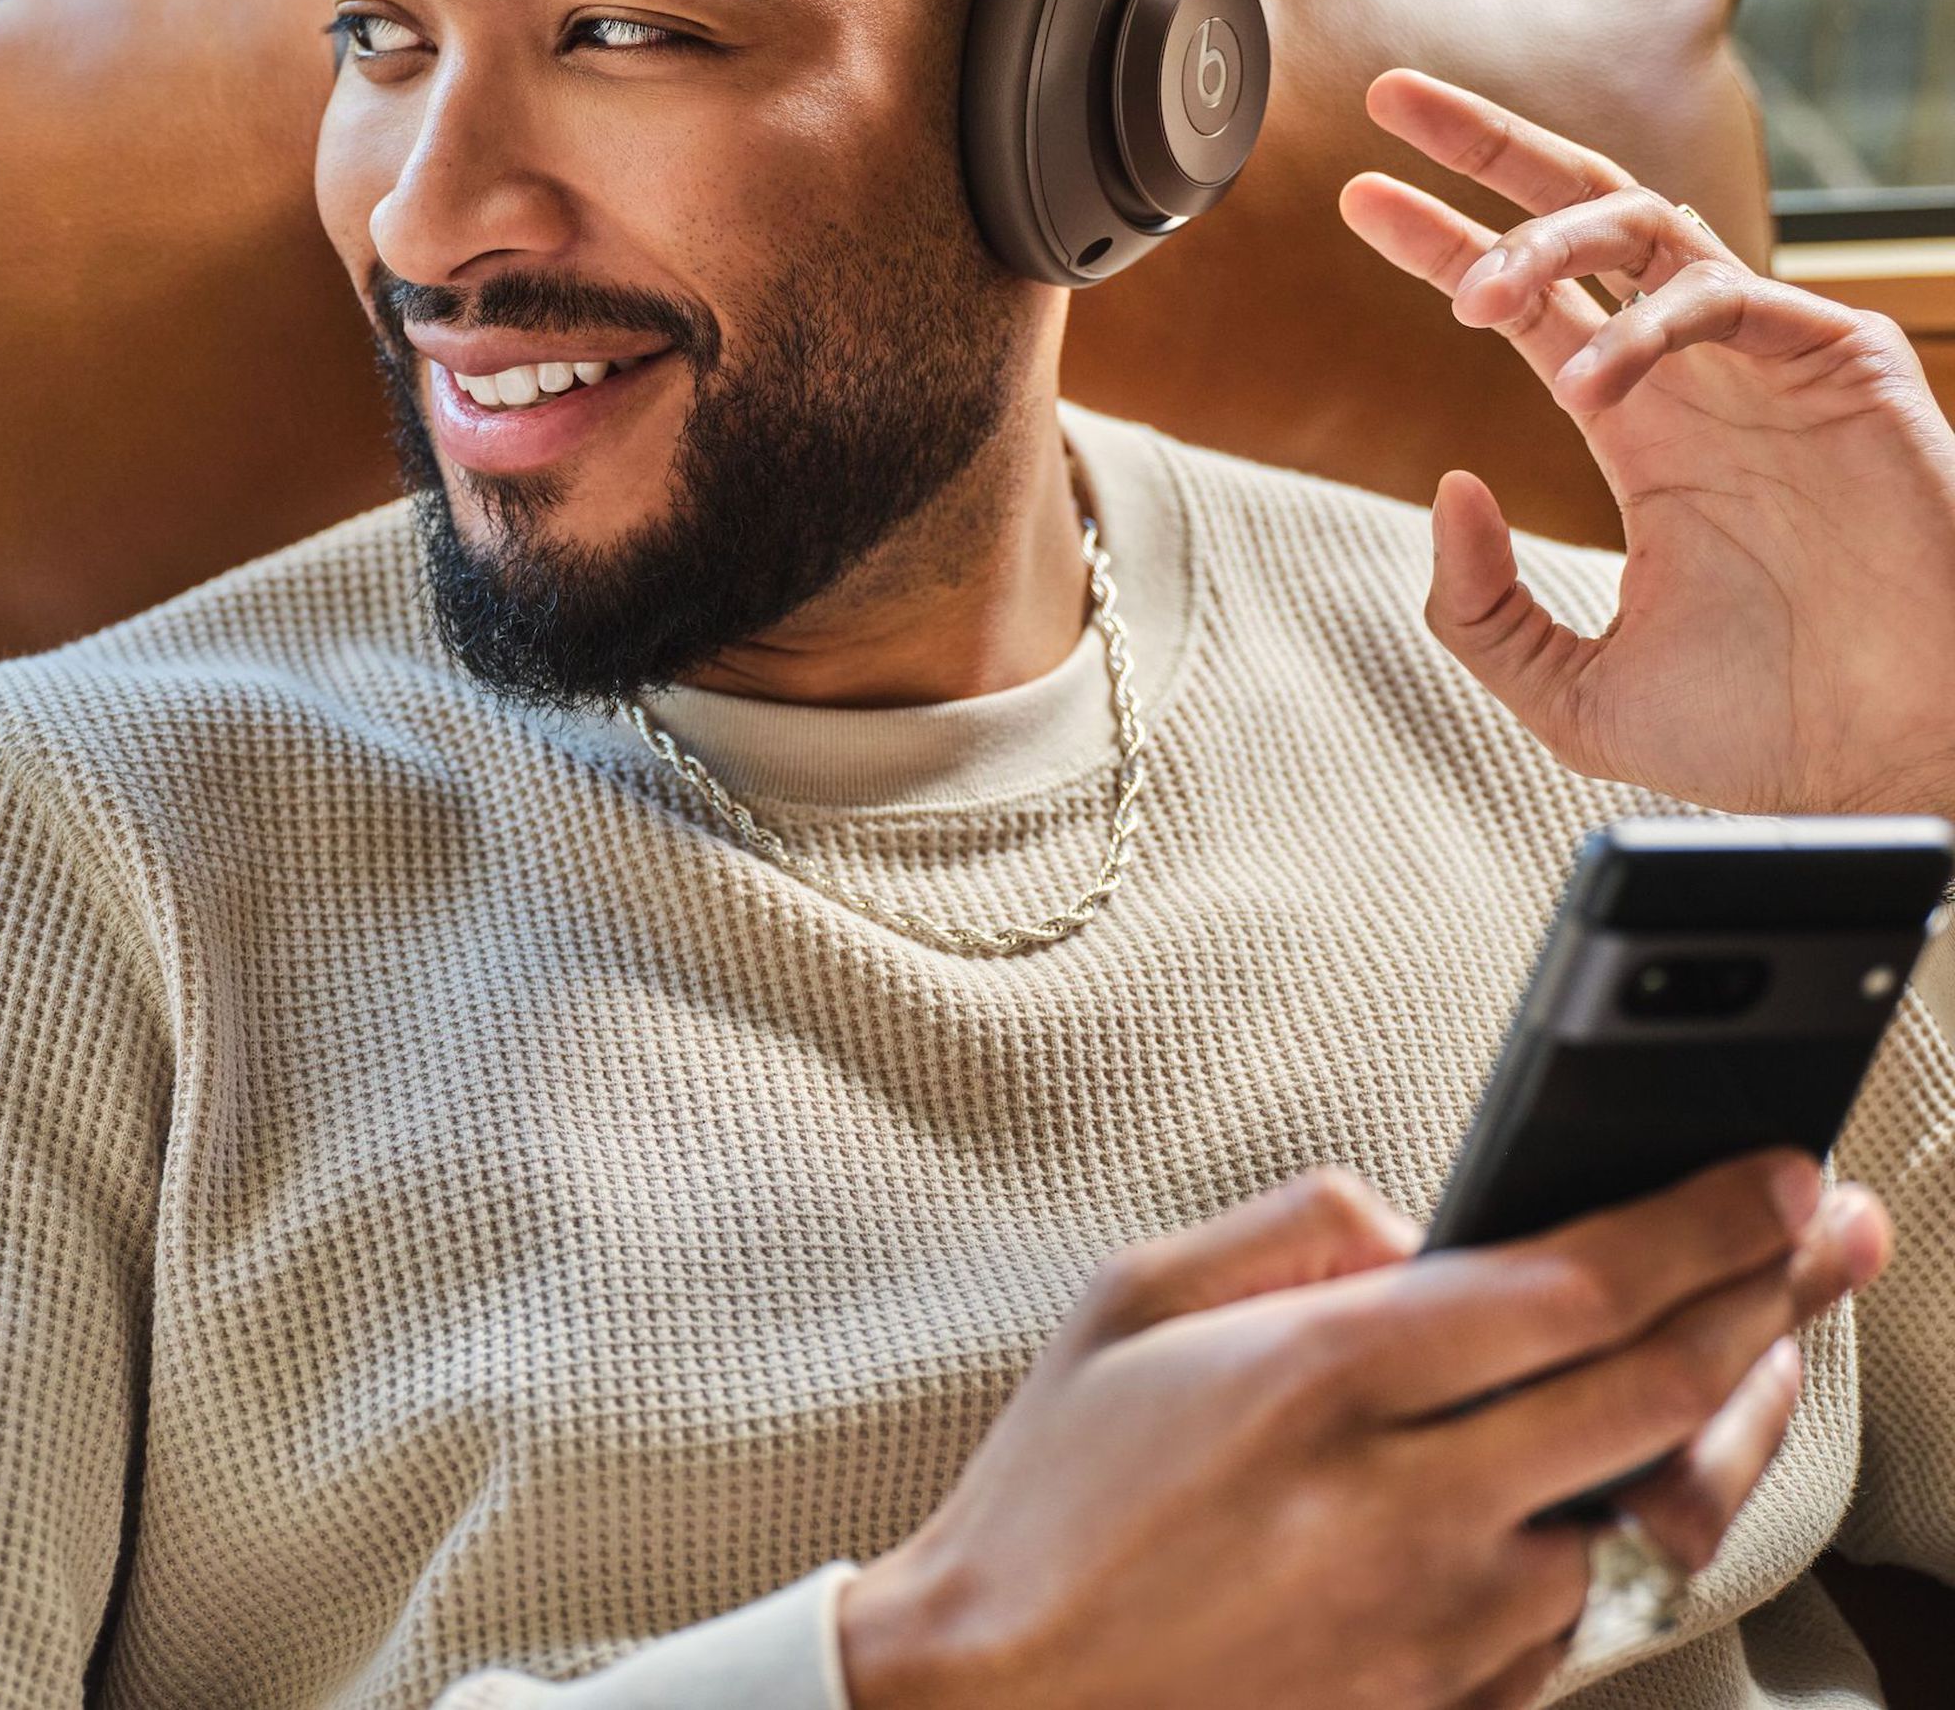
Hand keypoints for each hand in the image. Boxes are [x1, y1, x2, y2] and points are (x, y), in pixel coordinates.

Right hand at [837, 1155, 1887, 1709]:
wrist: (1003, 1702)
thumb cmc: (1054, 1498)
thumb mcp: (1133, 1299)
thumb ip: (1289, 1226)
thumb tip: (1419, 1227)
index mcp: (1323, 1379)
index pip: (1572, 1286)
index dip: (1702, 1225)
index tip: (1779, 1179)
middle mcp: (1407, 1507)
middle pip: (1658, 1393)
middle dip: (1774, 1294)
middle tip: (1834, 1232)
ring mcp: (1441, 1625)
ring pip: (1651, 1516)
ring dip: (1725, 1422)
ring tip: (1757, 1354)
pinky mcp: (1446, 1707)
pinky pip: (1583, 1612)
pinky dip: (1627, 1531)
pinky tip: (1624, 1483)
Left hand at [1338, 69, 1954, 823]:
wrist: (1896, 765)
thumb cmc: (1763, 731)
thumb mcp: (1566, 687)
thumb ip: (1478, 605)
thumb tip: (1447, 486)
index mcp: (1642, 427)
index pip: (1529, 304)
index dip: (1445, 240)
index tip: (1359, 199)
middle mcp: (1698, 374)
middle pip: (1585, 215)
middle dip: (1487, 148)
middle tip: (1390, 99)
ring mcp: (1771, 360)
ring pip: (1648, 226)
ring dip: (1544, 241)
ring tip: (1470, 294)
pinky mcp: (1846, 365)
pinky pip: (1728, 298)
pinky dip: (1645, 326)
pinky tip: (1585, 381)